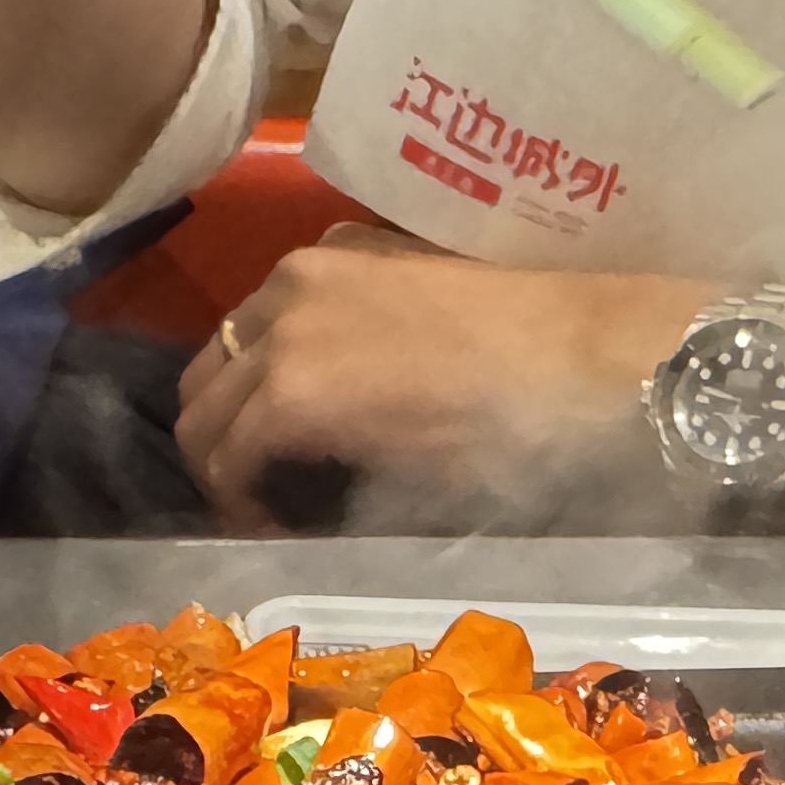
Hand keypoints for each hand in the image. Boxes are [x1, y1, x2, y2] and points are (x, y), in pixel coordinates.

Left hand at [176, 229, 718, 532]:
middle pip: (210, 374)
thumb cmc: (536, 357)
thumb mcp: (431, 331)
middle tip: (265, 494)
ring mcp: (285, 333)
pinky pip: (227, 459)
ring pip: (205, 418)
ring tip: (273, 517)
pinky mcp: (291, 391)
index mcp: (329, 260)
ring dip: (229, 475)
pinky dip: (242, 501)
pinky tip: (280, 525)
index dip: (250, 406)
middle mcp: (291, 282)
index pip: (247, 336)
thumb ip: (372, 356)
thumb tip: (352, 422)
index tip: (279, 458)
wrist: (579, 358)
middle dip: (224, 440)